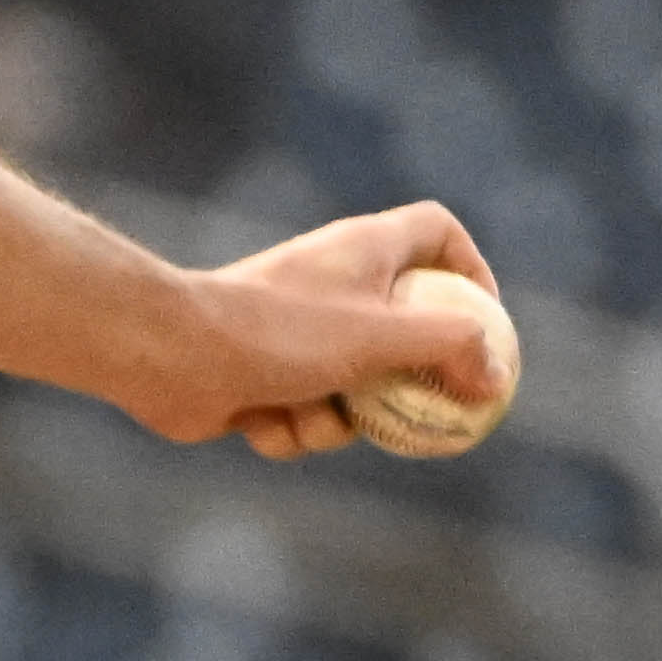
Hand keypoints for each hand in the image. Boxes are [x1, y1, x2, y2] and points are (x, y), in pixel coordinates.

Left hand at [132, 202, 505, 459]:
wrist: (167, 355)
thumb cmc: (279, 333)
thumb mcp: (383, 336)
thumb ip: (451, 348)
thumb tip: (494, 377)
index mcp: (366, 250)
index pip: (437, 232)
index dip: (472, 269)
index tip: (486, 322)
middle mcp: (332, 284)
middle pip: (403, 330)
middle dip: (403, 384)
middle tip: (420, 414)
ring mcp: (295, 332)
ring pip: (354, 389)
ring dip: (336, 419)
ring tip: (306, 407)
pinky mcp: (261, 376)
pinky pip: (304, 416)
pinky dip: (289, 428)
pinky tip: (257, 419)